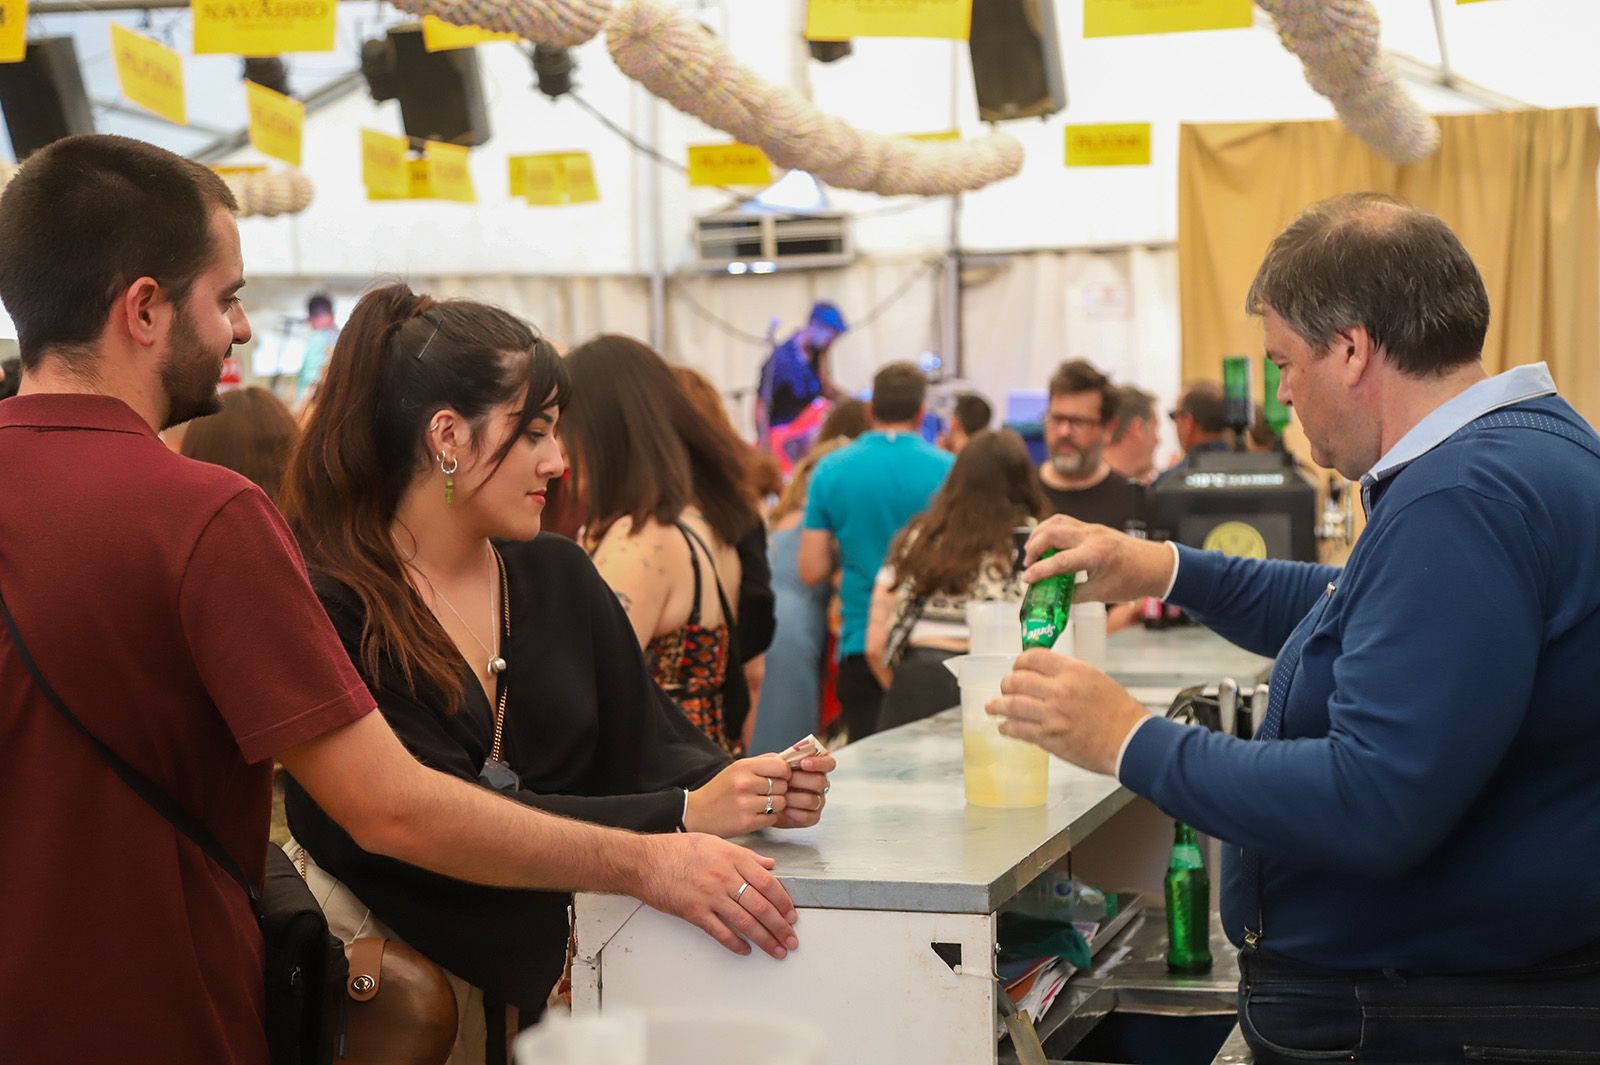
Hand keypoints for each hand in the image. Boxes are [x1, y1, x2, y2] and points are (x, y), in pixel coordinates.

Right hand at [635, 833, 798, 958]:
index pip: (768, 883)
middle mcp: (725, 877)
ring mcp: (711, 896)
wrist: (645, 861)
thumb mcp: (715, 842)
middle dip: (780, 926)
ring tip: (777, 949)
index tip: (792, 914)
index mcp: (733, 858)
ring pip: (746, 922)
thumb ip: (745, 855)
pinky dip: (736, 944)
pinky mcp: (695, 913)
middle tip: (791, 938)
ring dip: (765, 939)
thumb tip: (768, 865)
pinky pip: (721, 932)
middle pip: (761, 906)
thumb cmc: (676, 850)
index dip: (784, 902)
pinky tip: (746, 951)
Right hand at [684, 755, 789, 836]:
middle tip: (766, 793)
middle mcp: (744, 783)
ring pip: (780, 803)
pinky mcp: (747, 823)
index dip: (785, 773)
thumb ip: (761, 762)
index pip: (781, 766)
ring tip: (760, 804)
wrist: (697, 812)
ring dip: (775, 806)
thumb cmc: (720, 789)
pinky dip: (768, 818)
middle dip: (779, 791)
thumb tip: (786, 761)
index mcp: (743, 767)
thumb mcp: (737, 768)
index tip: (780, 778)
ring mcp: (746, 804)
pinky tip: (756, 814)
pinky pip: (773, 818)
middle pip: (782, 786)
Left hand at [774, 754, 835, 829]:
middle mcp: (821, 784)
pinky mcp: (813, 817)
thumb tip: (796, 750)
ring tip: (778, 795)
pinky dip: (792, 813)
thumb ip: (786, 757)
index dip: (819, 763)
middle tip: (784, 781)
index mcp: (816, 768)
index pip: (828, 763)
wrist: (759, 799)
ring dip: (792, 797)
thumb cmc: (769, 777)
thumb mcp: (774, 763)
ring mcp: (818, 801)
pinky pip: (807, 816)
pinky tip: (781, 809)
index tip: (803, 763)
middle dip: (799, 780)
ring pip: (812, 800)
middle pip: (821, 782)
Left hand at [986, 650, 1149, 775]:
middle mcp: (1059, 690)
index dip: (1020, 662)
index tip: (1017, 667)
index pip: (1034, 657)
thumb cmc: (1118, 711)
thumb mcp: (1095, 679)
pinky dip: (1007, 728)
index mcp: (1072, 671)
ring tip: (992, 707)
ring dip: (997, 705)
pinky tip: (1004, 727)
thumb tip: (1045, 676)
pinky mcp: (1049, 738)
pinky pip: (1019, 730)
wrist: (1130, 741)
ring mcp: (1052, 715)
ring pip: (1012, 705)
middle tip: (1004, 688)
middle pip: (1017, 680)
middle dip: (1006, 684)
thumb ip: (1069, 675)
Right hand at [1021, 516, 1175, 604]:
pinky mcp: (1092, 527)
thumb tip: (1053, 597)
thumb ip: (1074, 594)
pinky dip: (1050, 530)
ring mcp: (1092, 528)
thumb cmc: (1133, 580)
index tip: (1026, 580)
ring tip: (1031, 551)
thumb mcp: (1102, 594)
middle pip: (1052, 533)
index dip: (1039, 571)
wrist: (1156, 565)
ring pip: (1056, 522)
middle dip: (1034, 548)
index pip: (1059, 561)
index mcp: (1095, 555)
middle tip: (1027, 565)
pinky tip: (1046, 542)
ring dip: (1039, 535)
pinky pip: (1065, 522)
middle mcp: (1091, 537)